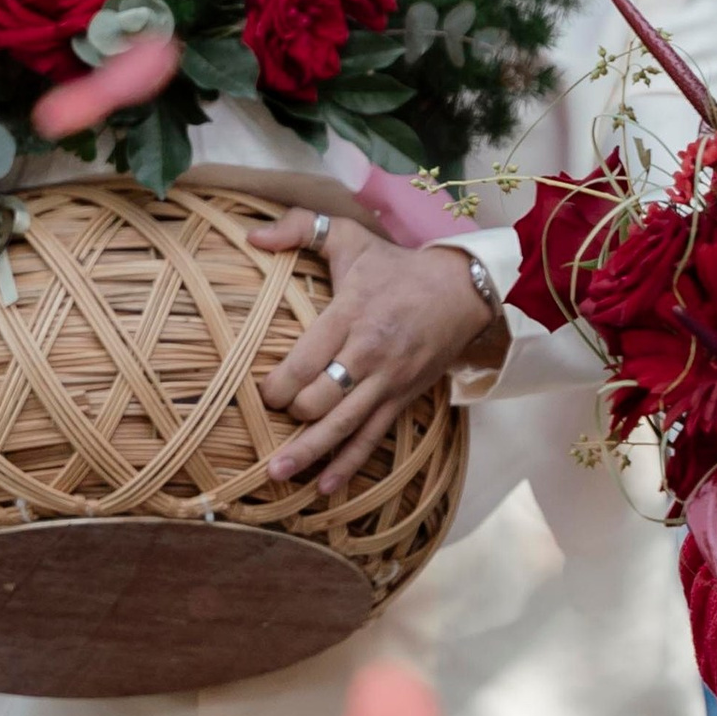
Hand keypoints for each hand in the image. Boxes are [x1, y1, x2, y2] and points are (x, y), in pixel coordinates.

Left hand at [250, 214, 504, 493]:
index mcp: (351, 314)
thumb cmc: (397, 266)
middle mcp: (369, 354)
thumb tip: (253, 233)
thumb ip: (301, 227)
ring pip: (344, 427)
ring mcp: (388, 382)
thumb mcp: (351, 237)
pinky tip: (324, 487)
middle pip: (321, 400)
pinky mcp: (403, 399)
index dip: (277, 385)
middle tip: (270, 418)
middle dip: (292, 415)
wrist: (463, 290)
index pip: (305, 362)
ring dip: (309, 454)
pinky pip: (373, 438)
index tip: (262, 391)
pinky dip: (349, 465)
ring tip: (277, 475)